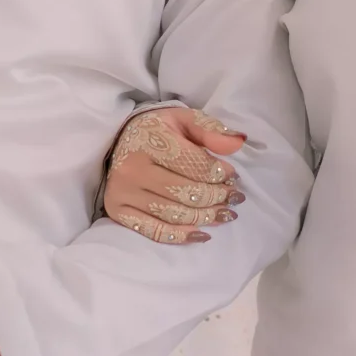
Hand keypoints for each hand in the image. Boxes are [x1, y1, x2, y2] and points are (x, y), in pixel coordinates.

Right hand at [100, 107, 246, 245]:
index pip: (194, 165)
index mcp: (150, 141)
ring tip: (226, 215)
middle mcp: (133, 169)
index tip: (233, 177)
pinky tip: (202, 234)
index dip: (220, 174)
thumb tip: (238, 143)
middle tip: (235, 199)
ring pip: (174, 214)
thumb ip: (209, 130)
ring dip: (206, 217)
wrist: (117, 140)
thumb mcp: (182, 119)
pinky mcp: (118, 211)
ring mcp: (124, 193)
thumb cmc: (157, 130)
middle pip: (186, 193)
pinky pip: (155, 231)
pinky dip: (181, 236)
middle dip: (217, 198)